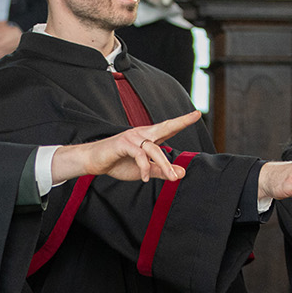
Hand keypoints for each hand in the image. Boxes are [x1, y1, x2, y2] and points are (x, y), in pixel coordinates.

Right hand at [52, 110, 200, 182]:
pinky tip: (145, 178)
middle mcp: (142, 134)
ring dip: (164, 164)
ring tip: (171, 178)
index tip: (197, 114)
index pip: (168, 128)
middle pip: (165, 128)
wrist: (94, 162)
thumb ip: (162, 170)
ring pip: (155, 149)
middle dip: (180, 121)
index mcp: (148, 138)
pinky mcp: (123, 144)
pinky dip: (144, 168)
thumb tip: (181, 173)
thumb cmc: (118, 163)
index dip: (182, 122)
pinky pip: (139, 155)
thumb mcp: (145, 170)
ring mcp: (132, 137)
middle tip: (196, 116)